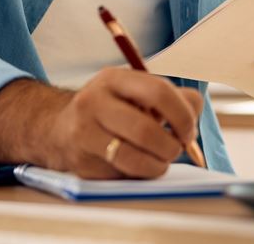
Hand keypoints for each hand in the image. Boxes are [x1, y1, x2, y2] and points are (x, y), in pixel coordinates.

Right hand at [46, 67, 202, 178]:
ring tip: (161, 162)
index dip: (182, 115)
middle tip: (176, 150)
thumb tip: (194, 113)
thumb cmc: (112, 109)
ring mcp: (84, 133)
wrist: (59, 129)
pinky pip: (120, 175)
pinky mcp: (81, 163)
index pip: (158, 91)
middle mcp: (94, 101)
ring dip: (157, 166)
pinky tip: (137, 166)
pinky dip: (138, 174)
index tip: (189, 131)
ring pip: (133, 158)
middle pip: (146, 129)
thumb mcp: (136, 92)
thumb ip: (173, 97)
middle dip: (171, 146)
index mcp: (114, 78)